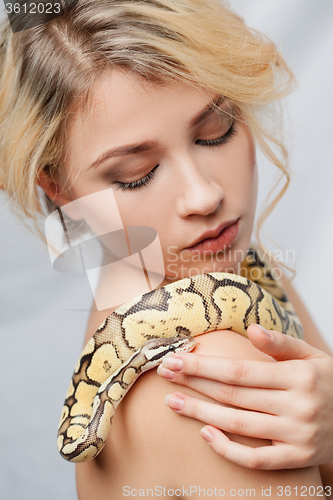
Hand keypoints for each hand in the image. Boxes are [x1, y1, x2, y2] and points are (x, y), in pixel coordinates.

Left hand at [157, 324, 332, 469]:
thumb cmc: (330, 382)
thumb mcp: (313, 355)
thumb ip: (282, 343)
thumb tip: (252, 329)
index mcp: (299, 376)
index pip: (240, 371)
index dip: (205, 365)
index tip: (176, 358)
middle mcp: (297, 406)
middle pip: (233, 395)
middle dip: (195, 383)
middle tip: (164, 373)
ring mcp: (297, 435)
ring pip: (238, 425)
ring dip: (200, 413)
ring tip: (172, 401)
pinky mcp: (297, 459)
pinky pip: (256, 459)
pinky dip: (228, 449)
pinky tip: (204, 434)